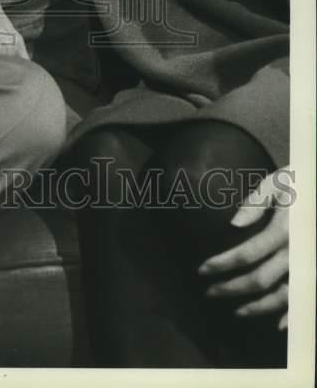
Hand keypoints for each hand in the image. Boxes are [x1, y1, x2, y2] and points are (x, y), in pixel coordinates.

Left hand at [198, 167, 291, 330]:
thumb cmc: (299, 184)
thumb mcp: (277, 183)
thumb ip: (256, 202)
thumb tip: (234, 224)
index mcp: (283, 230)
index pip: (246, 254)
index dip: (222, 264)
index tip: (202, 270)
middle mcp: (296, 253)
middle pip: (260, 279)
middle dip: (232, 288)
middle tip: (210, 293)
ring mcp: (307, 265)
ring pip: (282, 296)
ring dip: (258, 307)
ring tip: (236, 311)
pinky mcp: (314, 270)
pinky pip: (304, 298)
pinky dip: (291, 314)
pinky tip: (277, 324)